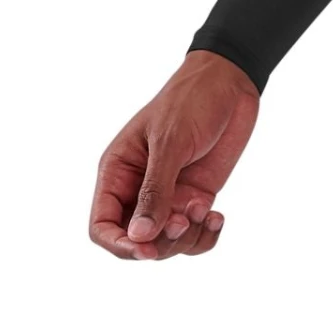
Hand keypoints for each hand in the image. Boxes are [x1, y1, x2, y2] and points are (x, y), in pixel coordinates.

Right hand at [89, 51, 259, 260]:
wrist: (230, 83)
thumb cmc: (191, 101)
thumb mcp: (169, 142)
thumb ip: (155, 190)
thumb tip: (140, 237)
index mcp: (118, 173)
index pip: (102, 226)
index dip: (119, 245)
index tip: (146, 250)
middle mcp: (139, 190)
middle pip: (136, 241)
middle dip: (160, 243)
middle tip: (184, 221)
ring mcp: (170, 195)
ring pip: (167, 243)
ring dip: (186, 239)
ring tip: (206, 212)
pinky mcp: (196, 196)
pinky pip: (195, 234)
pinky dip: (206, 236)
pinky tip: (219, 217)